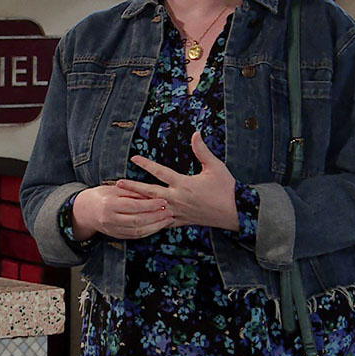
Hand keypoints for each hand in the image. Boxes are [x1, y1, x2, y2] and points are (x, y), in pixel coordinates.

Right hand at [70, 184, 176, 240]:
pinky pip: (135, 236)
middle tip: (169, 211)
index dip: (150, 205)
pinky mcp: (116, 236)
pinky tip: (158, 226)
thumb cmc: (101, 196)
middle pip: (137, 221)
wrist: (85, 211)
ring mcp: (113, 230)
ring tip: (167, 219)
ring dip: (155, 226)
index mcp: (109, 204)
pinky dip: (148, 232)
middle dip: (156, 217)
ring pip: (138, 231)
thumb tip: (151, 195)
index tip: (163, 201)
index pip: (133, 206)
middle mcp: (110, 219)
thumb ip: (132, 192)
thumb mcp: (114, 189)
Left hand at [116, 131, 239, 230]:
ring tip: (124, 202)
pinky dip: (151, 219)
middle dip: (133, 188)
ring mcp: (178, 212)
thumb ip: (202, 150)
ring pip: (153, 209)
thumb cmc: (226, 188)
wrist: (236, 212)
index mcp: (184, 184)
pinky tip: (142, 219)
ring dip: (138, 205)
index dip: (146, 164)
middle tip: (118, 184)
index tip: (133, 158)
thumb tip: (196, 133)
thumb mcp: (215, 167)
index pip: (160, 172)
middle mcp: (178, 199)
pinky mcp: (182, 222)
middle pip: (150, 192)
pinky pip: (162, 222)